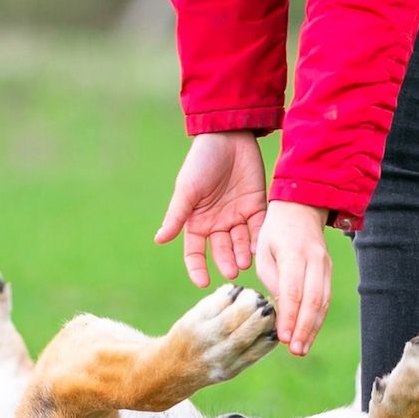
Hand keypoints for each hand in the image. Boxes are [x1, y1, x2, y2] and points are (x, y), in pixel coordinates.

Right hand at [155, 131, 266, 286]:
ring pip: (241, 244)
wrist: (229, 136)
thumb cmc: (201, 162)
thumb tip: (159, 240)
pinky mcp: (256, 207)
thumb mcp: (187, 189)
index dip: (197, 268)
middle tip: (233, 270)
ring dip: (243, 254)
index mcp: (196, 222)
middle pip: (221, 251)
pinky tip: (260, 247)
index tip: (202, 282)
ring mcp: (237, 216)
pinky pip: (258, 228)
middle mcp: (216, 223)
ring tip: (246, 261)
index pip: (195, 253)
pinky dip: (259, 239)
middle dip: (226, 262)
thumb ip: (176, 216)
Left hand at [255, 201, 330, 355]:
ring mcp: (325, 267)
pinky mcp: (328, 272)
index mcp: (294, 254)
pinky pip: (325, 299)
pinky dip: (317, 319)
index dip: (289, 317)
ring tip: (302, 349)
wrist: (301, 209)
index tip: (282, 338)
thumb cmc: (275, 232)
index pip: (293, 291)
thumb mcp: (265, 251)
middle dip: (304, 328)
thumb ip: (272, 280)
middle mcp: (314, 261)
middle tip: (295, 350)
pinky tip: (308, 334)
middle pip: (312, 300)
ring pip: (322, 302)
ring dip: (312, 328)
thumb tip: (281, 309)